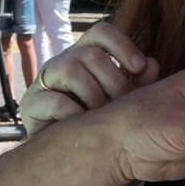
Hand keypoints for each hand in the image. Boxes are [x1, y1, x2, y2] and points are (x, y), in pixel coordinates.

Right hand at [20, 21, 159, 132]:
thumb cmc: (92, 120)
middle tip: (124, 103)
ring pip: (70, 68)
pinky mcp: (32, 103)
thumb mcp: (120, 101)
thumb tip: (152, 64)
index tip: (139, 66)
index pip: (101, 32)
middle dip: (113, 80)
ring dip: (93, 94)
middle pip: (90, 53)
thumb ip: (137, 84)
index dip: (121, 44)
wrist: (58, 152)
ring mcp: (45, 81)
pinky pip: (53, 100)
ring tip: (100, 114)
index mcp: (85, 55)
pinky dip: (74, 112)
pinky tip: (82, 123)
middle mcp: (64, 61)